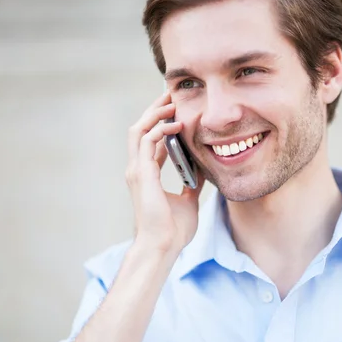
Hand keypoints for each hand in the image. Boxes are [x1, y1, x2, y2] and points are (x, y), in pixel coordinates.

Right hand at [125, 92, 203, 256]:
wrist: (162, 246)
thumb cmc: (173, 230)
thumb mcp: (189, 199)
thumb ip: (192, 182)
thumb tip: (205, 168)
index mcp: (147, 174)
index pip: (151, 141)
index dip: (162, 123)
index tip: (176, 109)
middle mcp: (138, 169)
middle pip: (141, 129)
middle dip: (154, 110)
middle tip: (171, 94)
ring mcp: (137, 171)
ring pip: (139, 130)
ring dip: (154, 113)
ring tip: (171, 101)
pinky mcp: (141, 174)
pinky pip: (146, 142)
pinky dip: (160, 129)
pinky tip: (176, 124)